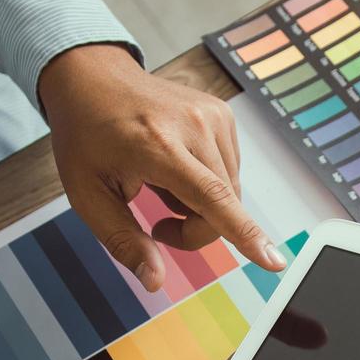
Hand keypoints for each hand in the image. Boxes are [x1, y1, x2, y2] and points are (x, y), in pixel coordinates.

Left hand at [40, 44, 285, 290]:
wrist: (92, 77)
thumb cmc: (85, 137)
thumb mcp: (87, 195)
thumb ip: (122, 241)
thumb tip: (154, 282)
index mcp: (157, 146)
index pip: (212, 198)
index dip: (244, 234)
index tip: (274, 261)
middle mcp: (193, 126)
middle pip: (223, 208)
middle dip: (195, 229)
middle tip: (158, 225)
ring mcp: (213, 116)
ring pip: (230, 194)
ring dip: (203, 206)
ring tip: (163, 186)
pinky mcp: (223, 114)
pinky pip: (229, 172)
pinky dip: (208, 183)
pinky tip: (178, 167)